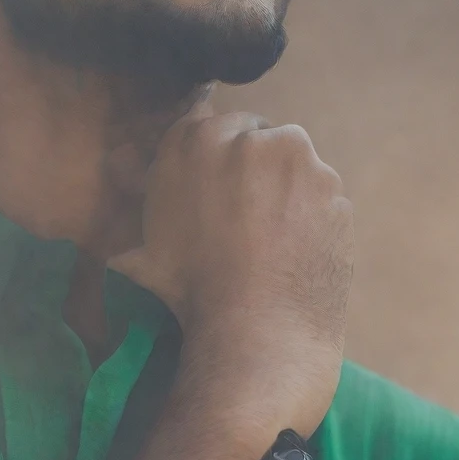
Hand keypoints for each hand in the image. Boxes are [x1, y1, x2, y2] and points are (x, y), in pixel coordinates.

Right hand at [108, 101, 352, 456]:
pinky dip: (313, 214)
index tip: (217, 190)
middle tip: (245, 219)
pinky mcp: (337, 191)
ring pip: (294, 165)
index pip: (210, 125)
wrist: (256, 334)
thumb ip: (138, 190)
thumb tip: (121, 158)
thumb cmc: (189, 290)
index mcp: (197, 140)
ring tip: (273, 241)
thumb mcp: (143, 239)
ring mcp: (302, 163)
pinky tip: (297, 250)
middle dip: (254, 169)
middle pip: (258, 138)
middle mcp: (253, 138)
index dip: (214, 160)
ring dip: (287, 189)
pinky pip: (321, 195)